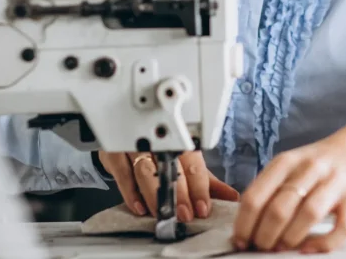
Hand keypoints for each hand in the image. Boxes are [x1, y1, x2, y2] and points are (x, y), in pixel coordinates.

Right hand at [98, 150, 239, 221]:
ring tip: (162, 213)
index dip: (198, 186)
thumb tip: (231, 196)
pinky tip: (139, 207)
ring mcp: (135, 145)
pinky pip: (122, 173)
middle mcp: (159, 141)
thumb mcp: (186, 163)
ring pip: (145, 169)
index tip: (202, 207)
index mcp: (180, 142)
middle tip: (184, 213)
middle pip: (170, 166)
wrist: (126, 132)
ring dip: (155, 193)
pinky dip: (130, 192)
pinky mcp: (114, 152)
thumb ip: (206, 180)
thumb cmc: (161, 151)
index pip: (193, 163)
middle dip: (178, 192)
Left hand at [232, 115, 345, 253]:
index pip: (256, 195)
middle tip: (261, 248)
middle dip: (264, 236)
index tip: (240, 241)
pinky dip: (323, 243)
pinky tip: (310, 249)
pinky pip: (341, 227)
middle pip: (279, 208)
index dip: (244, 224)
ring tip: (281, 250)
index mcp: (287, 161)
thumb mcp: (292, 164)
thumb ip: (272, 187)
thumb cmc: (319, 162)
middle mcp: (310, 168)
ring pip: (308, 215)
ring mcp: (335, 182)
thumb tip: (247, 224)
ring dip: (290, 239)